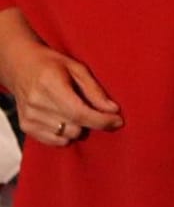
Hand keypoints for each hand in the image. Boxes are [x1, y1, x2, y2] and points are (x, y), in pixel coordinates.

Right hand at [6, 41, 120, 145]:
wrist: (21, 66)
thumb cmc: (53, 65)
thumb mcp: (78, 68)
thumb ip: (95, 90)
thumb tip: (113, 109)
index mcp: (50, 85)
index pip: (79, 112)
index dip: (101, 120)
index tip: (118, 121)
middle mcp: (37, 103)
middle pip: (75, 127)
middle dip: (92, 122)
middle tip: (94, 110)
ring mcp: (29, 117)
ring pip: (66, 136)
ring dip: (79, 128)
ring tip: (76, 111)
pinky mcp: (25, 126)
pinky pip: (54, 141)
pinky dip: (65, 134)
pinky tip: (66, 120)